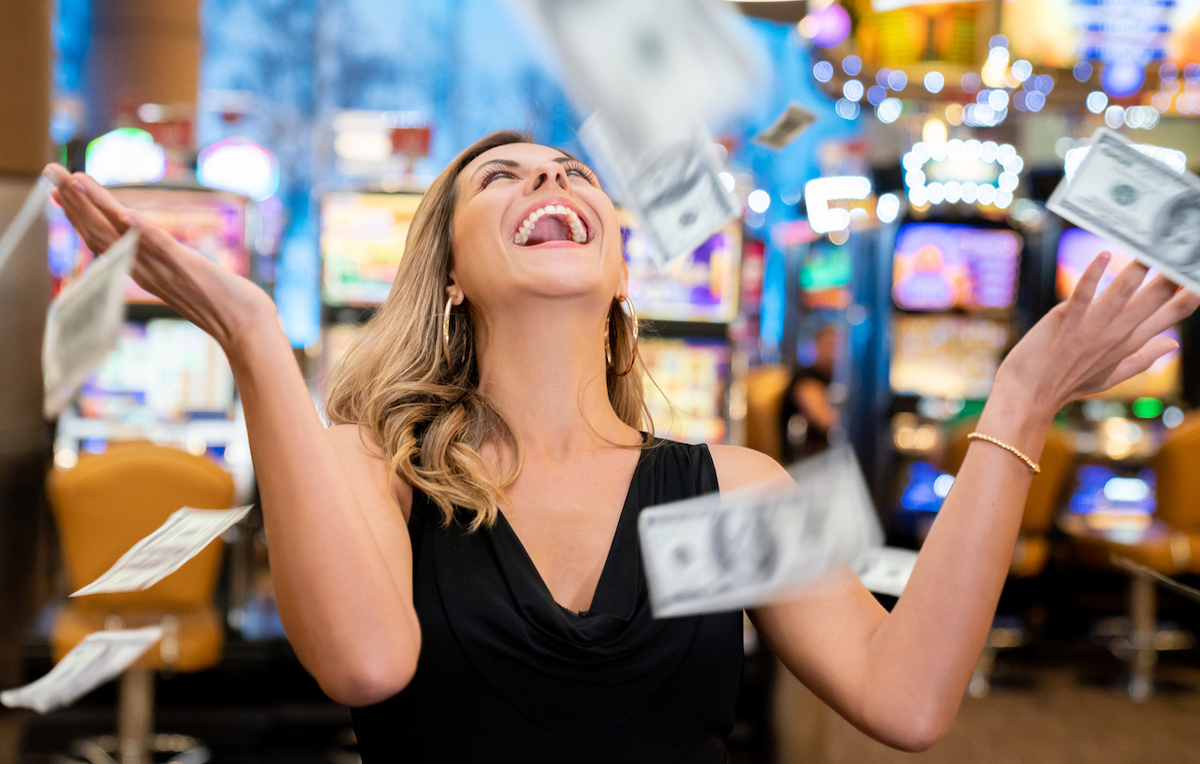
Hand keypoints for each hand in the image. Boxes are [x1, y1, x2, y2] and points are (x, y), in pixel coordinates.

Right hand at [43, 164, 277, 353]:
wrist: (245, 326)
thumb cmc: (220, 302)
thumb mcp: (182, 277)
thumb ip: (163, 260)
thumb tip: (153, 244)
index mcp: (141, 270)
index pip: (100, 239)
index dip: (76, 213)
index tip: (56, 190)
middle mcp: (144, 270)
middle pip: (99, 232)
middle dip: (72, 200)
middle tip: (49, 169)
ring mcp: (163, 269)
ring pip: (121, 234)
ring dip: (96, 206)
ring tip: (73, 181)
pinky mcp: (187, 267)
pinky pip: (160, 246)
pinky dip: (142, 229)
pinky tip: (126, 212)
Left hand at [994, 253, 1199, 419]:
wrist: (1029, 396)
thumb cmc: (1067, 383)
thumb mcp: (1111, 376)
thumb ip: (1143, 358)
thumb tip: (1173, 343)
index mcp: (1130, 343)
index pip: (1170, 314)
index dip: (1189, 294)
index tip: (1198, 275)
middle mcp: (1116, 333)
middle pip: (1155, 299)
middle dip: (1173, 274)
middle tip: (1185, 251)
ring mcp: (1092, 326)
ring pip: (1123, 291)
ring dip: (1138, 268)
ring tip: (1153, 247)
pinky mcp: (1065, 319)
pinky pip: (1083, 293)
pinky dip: (1093, 274)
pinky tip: (1105, 255)